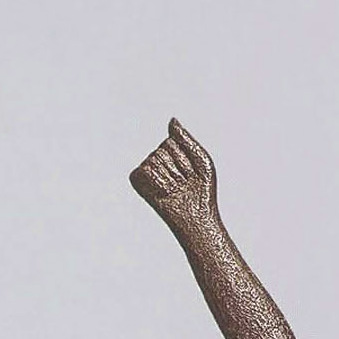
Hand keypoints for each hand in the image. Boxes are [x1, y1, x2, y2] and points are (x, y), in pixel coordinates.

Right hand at [130, 118, 216, 233]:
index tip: (192, 174)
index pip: (172, 141)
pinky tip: (164, 193)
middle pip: (162, 151)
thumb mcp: (202, 161)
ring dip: (170, 179)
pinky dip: (157, 183)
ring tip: (176, 190)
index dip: (186, 159)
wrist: (196, 218)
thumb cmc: (202, 192)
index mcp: (171, 151)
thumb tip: (172, 120)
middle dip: (178, 169)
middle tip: (184, 185)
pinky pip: (143, 171)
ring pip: (155, 161)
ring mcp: (145, 169)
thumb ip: (186, 139)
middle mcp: (156, 157)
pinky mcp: (136, 180)